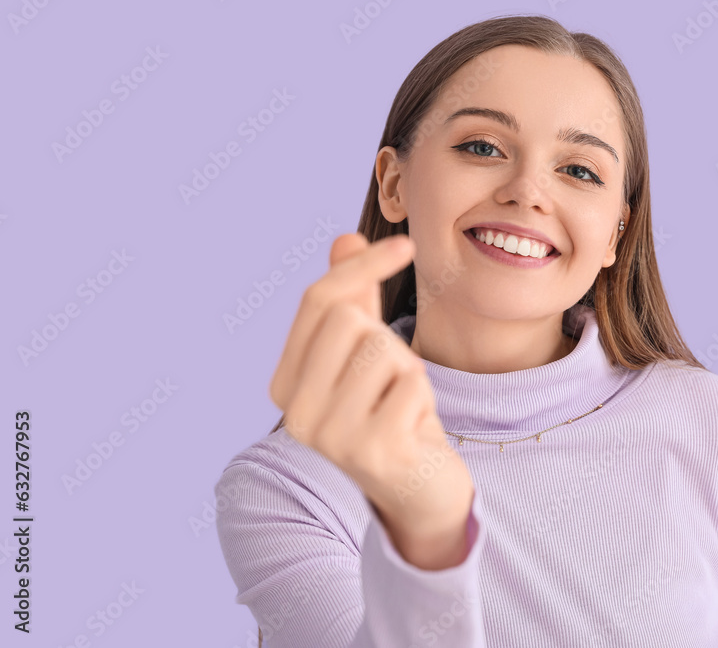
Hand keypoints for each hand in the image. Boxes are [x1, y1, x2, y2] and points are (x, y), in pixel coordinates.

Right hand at [268, 232, 474, 569]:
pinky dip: (425, 396)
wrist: (420, 487)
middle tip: (393, 377)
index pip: (318, 300)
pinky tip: (414, 427)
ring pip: (381, 348)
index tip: (407, 246)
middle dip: (385, 336)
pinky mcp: (371, 452)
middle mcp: (295, 411)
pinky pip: (412, 383)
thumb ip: (354, 298)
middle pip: (347, 319)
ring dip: (407, 369)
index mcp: (284, 383)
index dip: (364, 265)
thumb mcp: (370, 351)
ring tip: (402, 404)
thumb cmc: (392, 411)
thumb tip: (346, 238)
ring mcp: (329, 436)